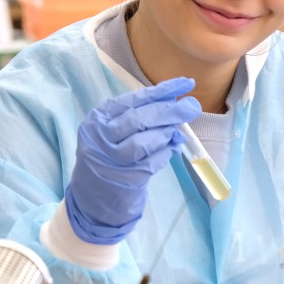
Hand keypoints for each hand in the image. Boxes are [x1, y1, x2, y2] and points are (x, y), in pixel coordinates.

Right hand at [65, 77, 200, 243]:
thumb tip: (174, 101)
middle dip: (170, 111)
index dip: (161, 91)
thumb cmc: (108, 158)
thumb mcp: (113, 132)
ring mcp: (110, 160)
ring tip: (177, 131)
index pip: (134, 99)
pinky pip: (151, 162)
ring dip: (166, 133)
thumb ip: (138, 116)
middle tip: (192, 106)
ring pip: (144, 141)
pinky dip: (165, 153)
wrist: (92, 200)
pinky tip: (172, 147)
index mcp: (98, 119)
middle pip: (140, 119)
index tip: (185, 83)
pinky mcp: (124, 179)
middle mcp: (100, 138)